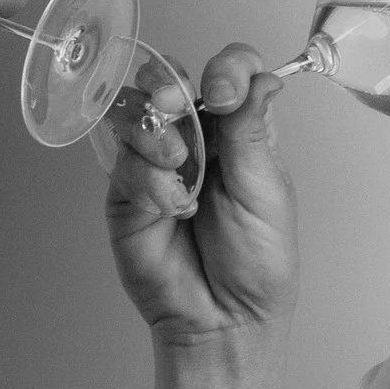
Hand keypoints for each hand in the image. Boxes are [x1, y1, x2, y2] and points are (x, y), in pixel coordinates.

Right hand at [104, 42, 299, 350]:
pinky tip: (170, 208)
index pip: (230, 71)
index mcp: (240, 131)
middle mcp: (196, 140)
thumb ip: (252, 131)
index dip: (225, 68)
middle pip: (169, 80)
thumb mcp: (267, 191)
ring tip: (178, 173)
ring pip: (136, 114)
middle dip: (168, 86)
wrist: (225, 320)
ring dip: (155, 135)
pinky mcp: (126, 193)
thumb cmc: (258, 263)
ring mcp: (156, 163)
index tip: (224, 92)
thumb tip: (260, 77)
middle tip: (176, 107)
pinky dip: (146, 180)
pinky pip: (122, 163)